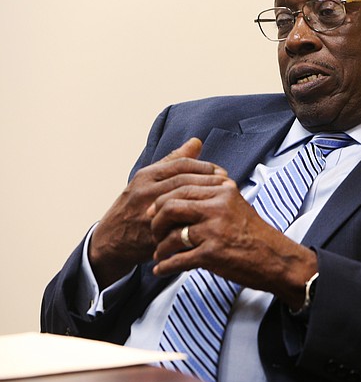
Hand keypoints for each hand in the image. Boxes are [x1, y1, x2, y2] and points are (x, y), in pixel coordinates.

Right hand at [89, 138, 228, 286]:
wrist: (112, 240)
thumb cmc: (135, 205)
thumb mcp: (149, 179)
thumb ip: (173, 161)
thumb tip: (197, 142)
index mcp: (145, 176)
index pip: (181, 165)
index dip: (205, 167)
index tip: (221, 172)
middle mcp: (145, 192)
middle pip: (184, 181)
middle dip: (209, 182)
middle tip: (227, 184)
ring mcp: (148, 213)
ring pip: (181, 202)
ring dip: (205, 200)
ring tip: (222, 200)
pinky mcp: (152, 234)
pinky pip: (177, 225)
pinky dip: (196, 221)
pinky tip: (211, 219)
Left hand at [148, 180, 316, 309]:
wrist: (276, 258)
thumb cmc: (255, 234)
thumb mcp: (237, 204)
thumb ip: (214, 196)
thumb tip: (184, 193)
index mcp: (223, 190)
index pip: (181, 187)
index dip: (161, 201)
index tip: (153, 212)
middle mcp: (218, 206)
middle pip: (171, 206)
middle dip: (156, 222)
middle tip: (153, 233)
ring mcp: (215, 230)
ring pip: (172, 235)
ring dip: (160, 248)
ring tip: (160, 254)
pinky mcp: (213, 254)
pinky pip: (178, 259)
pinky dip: (166, 267)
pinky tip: (162, 270)